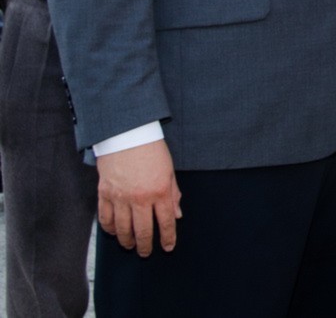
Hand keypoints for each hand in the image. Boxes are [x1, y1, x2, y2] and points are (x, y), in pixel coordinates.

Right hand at [96, 140, 181, 256]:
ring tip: (131, 246)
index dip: (168, 238)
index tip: (168, 247)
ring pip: (123, 229)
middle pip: (143, 231)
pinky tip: (114, 233)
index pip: (166, 222)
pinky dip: (110, 229)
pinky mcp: (105, 194)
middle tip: (146, 253)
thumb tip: (177, 215)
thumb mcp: (169, 171)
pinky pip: (106, 219)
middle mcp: (140, 198)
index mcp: (160, 191)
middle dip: (146, 246)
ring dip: (127, 241)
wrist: (127, 135)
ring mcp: (120, 197)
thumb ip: (173, 194)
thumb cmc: (152, 151)